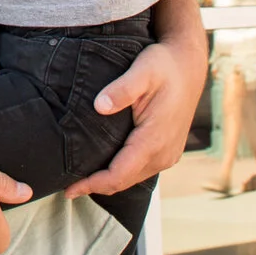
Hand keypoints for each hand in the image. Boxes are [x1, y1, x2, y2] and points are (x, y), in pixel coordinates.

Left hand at [69, 37, 201, 197]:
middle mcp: (164, 153)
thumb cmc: (164, 66)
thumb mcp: (142, 71)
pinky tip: (103, 167)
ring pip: (133, 178)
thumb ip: (122, 89)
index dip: (93, 184)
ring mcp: (168, 155)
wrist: (188, 66)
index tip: (70, 189)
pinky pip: (141, 170)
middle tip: (67, 187)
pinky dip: (121, 173)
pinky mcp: (167, 151)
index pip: (119, 174)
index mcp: (155, 139)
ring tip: (80, 179)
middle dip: (96, 187)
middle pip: (124, 181)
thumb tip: (100, 105)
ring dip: (108, 182)